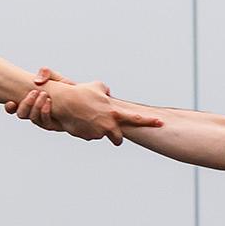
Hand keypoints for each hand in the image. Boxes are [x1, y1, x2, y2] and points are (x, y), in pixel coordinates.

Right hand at [4, 67, 111, 131]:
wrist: (86, 100)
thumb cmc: (68, 89)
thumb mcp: (57, 78)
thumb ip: (47, 73)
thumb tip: (37, 81)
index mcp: (33, 103)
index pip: (15, 109)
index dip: (10, 108)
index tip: (10, 102)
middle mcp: (37, 113)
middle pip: (22, 114)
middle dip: (25, 103)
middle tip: (35, 92)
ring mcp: (47, 120)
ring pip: (33, 119)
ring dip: (36, 107)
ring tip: (44, 96)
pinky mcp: (57, 124)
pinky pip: (46, 123)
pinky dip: (46, 112)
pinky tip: (50, 102)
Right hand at [28, 80, 161, 144]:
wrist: (64, 102)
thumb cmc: (80, 93)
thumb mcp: (96, 87)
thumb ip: (105, 90)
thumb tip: (108, 92)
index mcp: (114, 113)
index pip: (136, 119)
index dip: (149, 121)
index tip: (160, 123)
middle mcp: (108, 125)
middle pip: (118, 138)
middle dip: (116, 139)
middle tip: (114, 137)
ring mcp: (98, 133)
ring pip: (101, 136)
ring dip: (97, 130)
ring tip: (87, 120)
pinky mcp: (87, 137)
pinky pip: (89, 136)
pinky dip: (86, 131)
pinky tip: (80, 122)